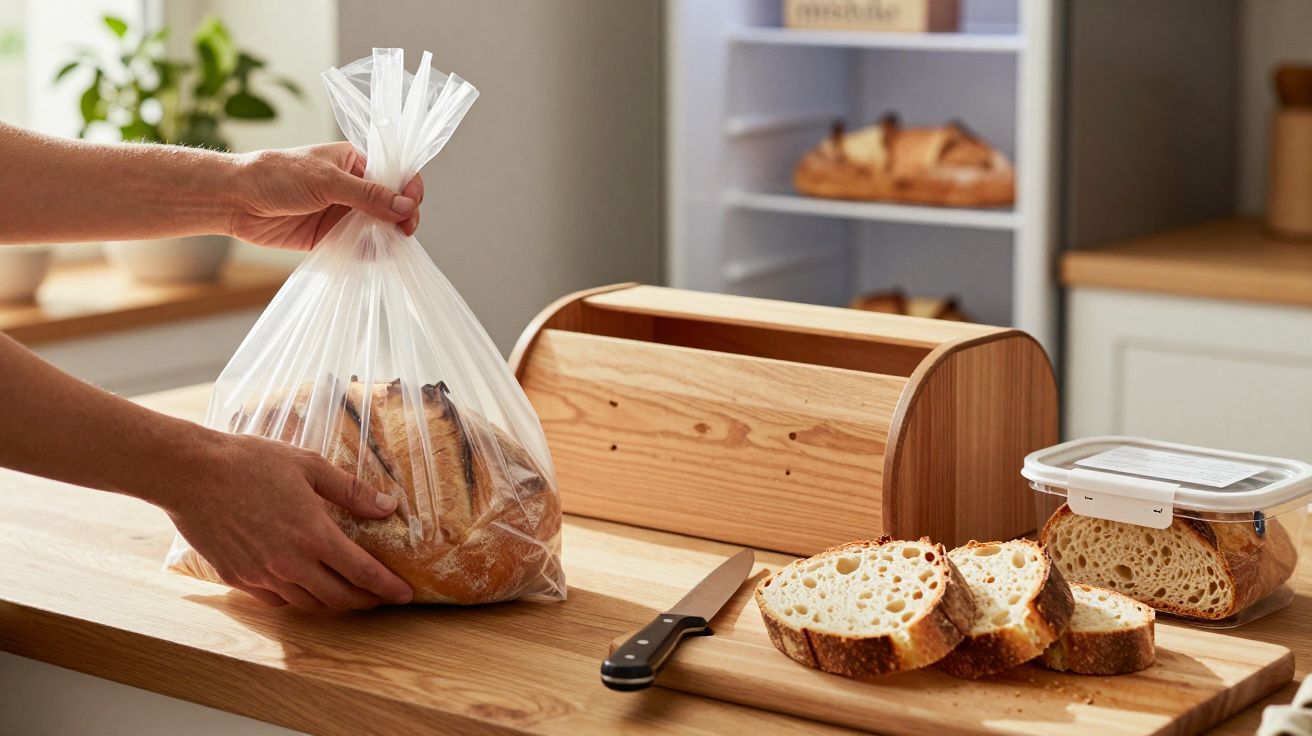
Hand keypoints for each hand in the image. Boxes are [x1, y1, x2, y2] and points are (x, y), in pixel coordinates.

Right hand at [165, 432, 413, 609]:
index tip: (404, 594)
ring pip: (307, 603)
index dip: (387, 587)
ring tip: (347, 594)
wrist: (190, 474)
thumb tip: (388, 507)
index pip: (362, 573)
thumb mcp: (309, 465)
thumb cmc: (250, 462)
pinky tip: (303, 588)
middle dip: (366, 601)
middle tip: (381, 598)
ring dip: (332, 603)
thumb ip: (351, 491)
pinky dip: (297, 599)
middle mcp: (290, 563)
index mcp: (313, 535)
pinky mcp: (237, 578)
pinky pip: (275, 600)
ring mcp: (262, 575)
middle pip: (339, 597)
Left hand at [226, 142, 424, 250]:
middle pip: (392, 205)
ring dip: (388, 238)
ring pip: (378, 228)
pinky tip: (374, 258)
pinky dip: (369, 255)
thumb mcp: (328, 181)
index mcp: (355, 163)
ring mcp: (342, 214)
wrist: (236, 200)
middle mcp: (353, 188)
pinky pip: (359, 248)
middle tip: (404, 232)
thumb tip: (406, 207)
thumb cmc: (278, 176)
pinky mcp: (331, 237)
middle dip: (403, 218)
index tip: (411, 207)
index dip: (409, 191)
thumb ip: (369, 196)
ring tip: (390, 247)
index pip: (396, 175)